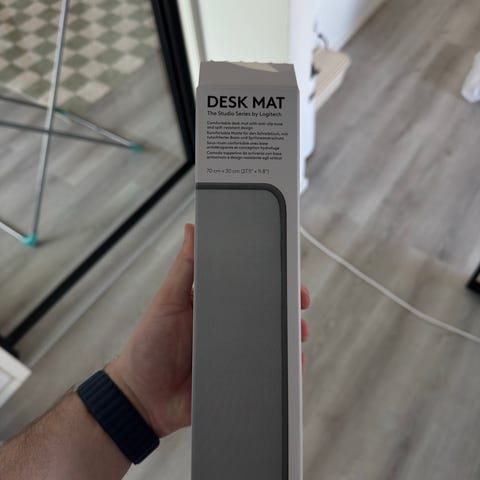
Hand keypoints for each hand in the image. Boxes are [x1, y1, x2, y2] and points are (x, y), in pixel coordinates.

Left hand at [108, 223, 310, 437]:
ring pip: (272, 341)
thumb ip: (183, 267)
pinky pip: (268, 372)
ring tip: (295, 334)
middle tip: (299, 302)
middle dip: (288, 306)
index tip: (286, 271)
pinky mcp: (239, 379)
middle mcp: (230, 328)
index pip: (248, 286)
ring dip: (290, 336)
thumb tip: (192, 230)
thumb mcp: (167, 301)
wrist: (142, 398)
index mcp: (215, 305)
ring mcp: (237, 353)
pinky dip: (284, 368)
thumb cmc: (149, 347)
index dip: (270, 278)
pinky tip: (291, 363)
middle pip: (267, 313)